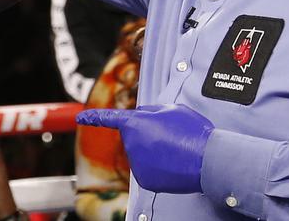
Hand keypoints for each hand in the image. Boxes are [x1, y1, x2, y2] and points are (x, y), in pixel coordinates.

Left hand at [76, 104, 213, 193]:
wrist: (207, 160)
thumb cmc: (193, 132)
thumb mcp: (172, 109)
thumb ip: (152, 110)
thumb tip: (144, 115)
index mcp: (135, 123)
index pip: (109, 118)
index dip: (94, 117)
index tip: (81, 118)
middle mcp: (131, 144)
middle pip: (135, 137)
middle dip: (148, 135)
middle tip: (171, 136)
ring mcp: (137, 163)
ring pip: (142, 154)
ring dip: (155, 151)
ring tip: (175, 150)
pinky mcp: (145, 180)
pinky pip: (148, 170)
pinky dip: (159, 168)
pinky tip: (173, 163)